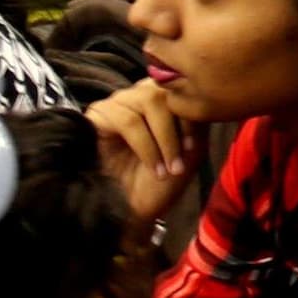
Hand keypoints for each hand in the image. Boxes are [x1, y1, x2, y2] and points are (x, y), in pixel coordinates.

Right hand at [87, 79, 198, 228]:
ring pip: (149, 101)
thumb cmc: (163, 180)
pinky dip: (145, 145)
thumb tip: (201, 95)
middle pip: (166, 90)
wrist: (133, 210)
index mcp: (164, 98)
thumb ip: (199, 119)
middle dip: (177, 128)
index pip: (183, 87)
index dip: (192, 114)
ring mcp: (117, 103)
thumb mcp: (192, 148)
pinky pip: (127, 120)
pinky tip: (152, 166)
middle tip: (179, 162)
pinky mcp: (97, 116)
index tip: (193, 146)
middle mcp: (139, 94)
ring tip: (167, 168)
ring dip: (163, 138)